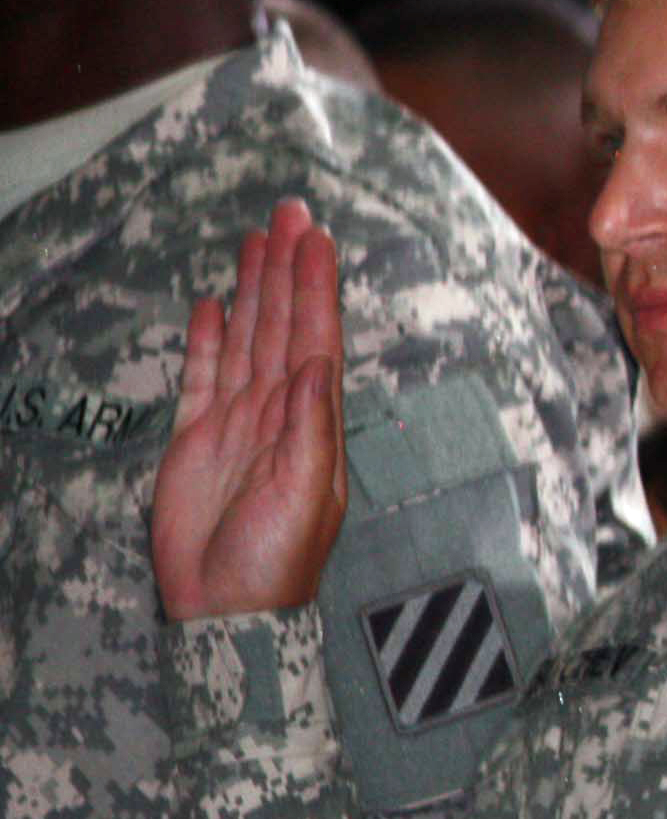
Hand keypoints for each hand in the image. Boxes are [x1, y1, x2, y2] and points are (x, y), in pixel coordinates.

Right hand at [152, 200, 349, 620]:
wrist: (224, 606)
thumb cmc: (276, 559)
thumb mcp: (307, 492)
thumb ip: (311, 426)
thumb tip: (319, 362)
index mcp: (313, 422)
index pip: (316, 338)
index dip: (315, 288)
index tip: (316, 239)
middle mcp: (279, 412)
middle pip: (283, 325)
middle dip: (288, 271)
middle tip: (290, 212)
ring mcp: (236, 422)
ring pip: (246, 339)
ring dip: (253, 291)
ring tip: (258, 239)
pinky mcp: (195, 438)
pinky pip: (202, 375)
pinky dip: (208, 338)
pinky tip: (214, 304)